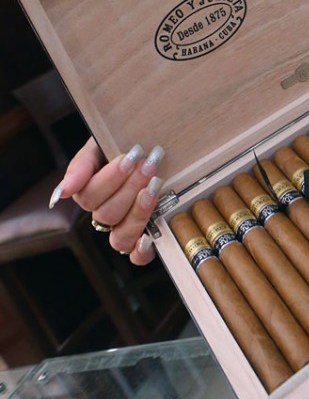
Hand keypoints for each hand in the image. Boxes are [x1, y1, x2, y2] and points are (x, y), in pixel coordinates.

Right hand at [50, 138, 164, 265]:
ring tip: (155, 185)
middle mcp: (104, 214)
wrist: (153, 142)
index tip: (132, 155)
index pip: (89, 196)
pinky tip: (149, 236)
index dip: (111, 178)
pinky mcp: (143, 238)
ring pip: (120, 237)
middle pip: (107, 214)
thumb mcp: (101, 144)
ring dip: (138, 212)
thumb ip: (82, 165)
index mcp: (90, 192)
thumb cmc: (125, 143)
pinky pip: (136, 256)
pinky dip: (141, 250)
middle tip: (149, 163)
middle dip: (130, 186)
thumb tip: (63, 192)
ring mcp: (123, 228)